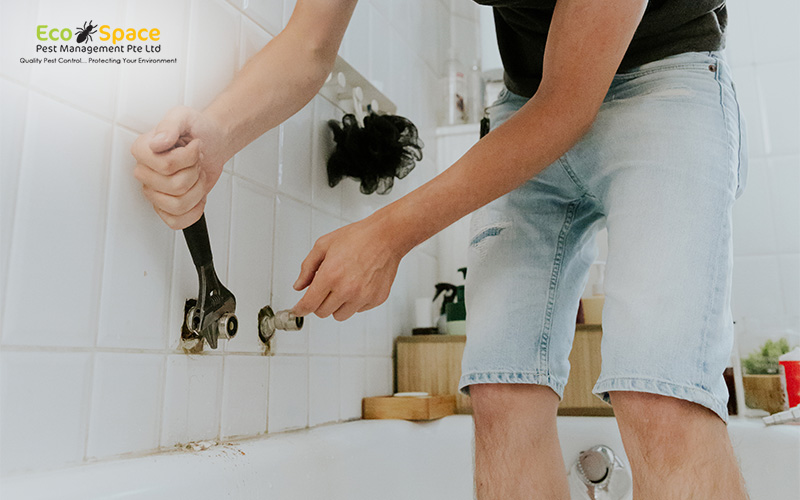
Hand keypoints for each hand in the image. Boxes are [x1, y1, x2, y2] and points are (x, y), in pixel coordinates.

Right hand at [131, 106, 229, 228]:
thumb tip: (158, 143)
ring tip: (196, 175)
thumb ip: (170, 125)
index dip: (189, 158)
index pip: (166, 166)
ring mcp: (153, 192)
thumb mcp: (184, 116)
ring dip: (198, 190)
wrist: (211, 141)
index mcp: (142, 150)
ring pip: (178, 205)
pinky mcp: (165, 207)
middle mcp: (144, 173)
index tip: (193, 146)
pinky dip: (194, 211)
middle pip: (175, 186)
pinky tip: (197, 195)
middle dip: (195, 173)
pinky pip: (176, 222)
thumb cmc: (196, 130)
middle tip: (195, 161)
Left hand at [292, 216, 404, 320]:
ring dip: (337, 305)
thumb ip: (307, 268)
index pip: (309, 304)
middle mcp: (346, 289)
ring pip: (340, 315)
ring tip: (343, 286)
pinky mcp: (376, 299)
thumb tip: (299, 286)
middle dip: (319, 303)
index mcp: (330, 275)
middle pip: (322, 313)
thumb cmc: (358, 237)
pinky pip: (358, 310)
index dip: (299, 310)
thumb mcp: (323, 245)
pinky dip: (355, 302)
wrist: (386, 236)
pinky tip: (358, 284)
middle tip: (324, 289)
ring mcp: (363, 297)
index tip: (297, 310)